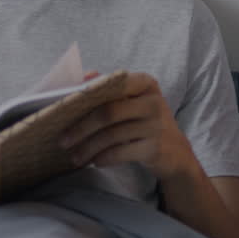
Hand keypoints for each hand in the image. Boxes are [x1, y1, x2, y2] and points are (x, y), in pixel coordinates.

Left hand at [59, 72, 194, 179]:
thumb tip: (84, 75)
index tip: (65, 106)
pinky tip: (95, 161)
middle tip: (63, 140)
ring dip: (89, 148)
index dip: (87, 94)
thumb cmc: (146, 122)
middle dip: (81, 128)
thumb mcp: (134, 101)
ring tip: (75, 157)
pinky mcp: (155, 148)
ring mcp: (156, 126)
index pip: (114, 83)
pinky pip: (120, 153)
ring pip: (112, 136)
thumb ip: (111, 87)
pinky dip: (104, 158)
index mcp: (146, 84)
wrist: (175, 152)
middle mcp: (154, 102)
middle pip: (108, 112)